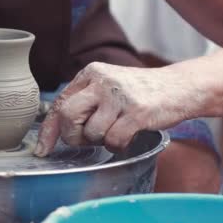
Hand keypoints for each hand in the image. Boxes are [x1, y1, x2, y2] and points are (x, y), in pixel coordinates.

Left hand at [34, 62, 203, 154]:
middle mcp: (102, 81)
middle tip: (87, 139)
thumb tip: (55, 128)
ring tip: (116, 129)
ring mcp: (119, 95)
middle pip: (67, 117)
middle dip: (73, 136)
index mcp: (91, 73)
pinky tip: (129, 134)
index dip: (48, 130)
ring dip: (101, 140)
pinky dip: (118, 145)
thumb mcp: (107, 87)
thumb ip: (84, 100)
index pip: (59, 104)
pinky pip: (114, 141)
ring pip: (91, 132)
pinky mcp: (137, 111)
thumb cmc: (139, 92)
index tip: (42, 149)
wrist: (180, 87)